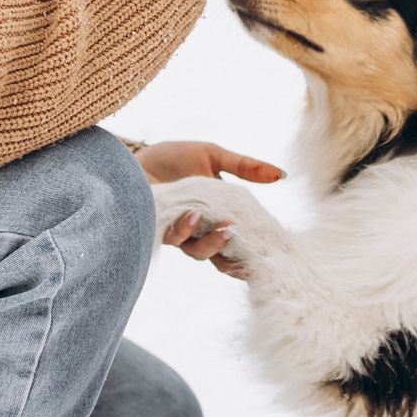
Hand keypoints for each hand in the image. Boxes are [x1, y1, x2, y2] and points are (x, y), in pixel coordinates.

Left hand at [143, 141, 281, 278]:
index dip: (251, 253)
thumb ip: (245, 167)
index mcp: (214, 219)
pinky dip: (185, 228)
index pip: (236, 242)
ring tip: (224, 226)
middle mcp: (197, 232)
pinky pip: (172, 238)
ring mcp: (177, 234)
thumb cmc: (172, 159)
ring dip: (213, 243)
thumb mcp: (213, 157)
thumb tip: (282, 174)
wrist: (134, 156)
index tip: (267, 259)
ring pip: (197, 252)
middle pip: (218, 256)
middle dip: (232, 251)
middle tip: (243, 235)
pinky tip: (192, 214)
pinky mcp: (156, 230)